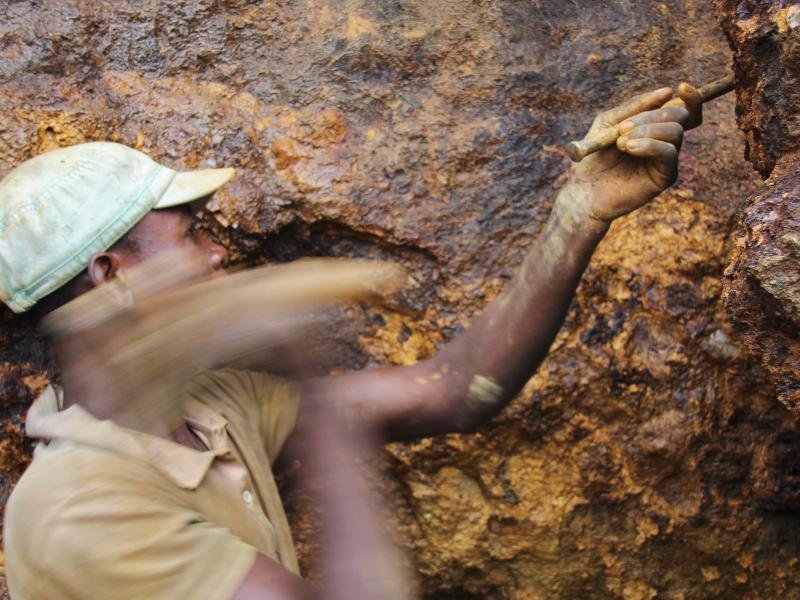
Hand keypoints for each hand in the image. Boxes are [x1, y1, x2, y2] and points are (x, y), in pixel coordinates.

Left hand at [563, 86, 690, 224]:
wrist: (583, 190)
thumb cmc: (593, 157)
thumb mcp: (608, 123)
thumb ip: (634, 107)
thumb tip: (668, 92)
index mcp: (653, 127)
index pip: (683, 109)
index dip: (690, 97)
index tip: (682, 86)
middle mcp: (664, 141)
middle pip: (679, 116)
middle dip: (652, 116)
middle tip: (623, 129)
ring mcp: (665, 159)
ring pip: (676, 132)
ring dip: (647, 131)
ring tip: (621, 143)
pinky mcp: (664, 176)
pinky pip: (669, 153)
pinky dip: (650, 145)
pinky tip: (630, 148)